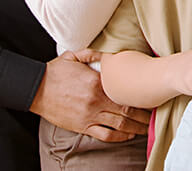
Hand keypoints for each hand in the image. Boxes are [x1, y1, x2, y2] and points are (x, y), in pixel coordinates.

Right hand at [31, 49, 151, 142]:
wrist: (35, 89)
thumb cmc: (55, 72)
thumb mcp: (74, 56)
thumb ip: (93, 54)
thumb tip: (108, 53)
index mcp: (98, 82)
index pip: (125, 90)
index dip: (140, 95)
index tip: (151, 96)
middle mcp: (97, 100)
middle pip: (127, 110)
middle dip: (144, 115)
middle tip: (156, 116)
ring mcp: (90, 115)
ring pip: (119, 125)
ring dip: (135, 128)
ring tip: (147, 129)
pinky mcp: (82, 126)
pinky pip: (104, 135)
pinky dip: (118, 137)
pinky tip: (128, 136)